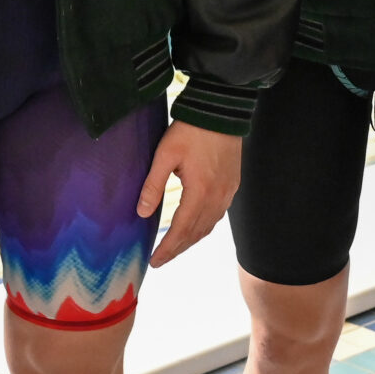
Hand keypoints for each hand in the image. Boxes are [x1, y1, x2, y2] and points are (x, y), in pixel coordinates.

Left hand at [136, 121, 241, 268]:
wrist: (221, 112)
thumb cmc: (191, 130)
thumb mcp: (166, 154)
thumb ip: (153, 184)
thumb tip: (142, 212)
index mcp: (200, 193)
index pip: (181, 231)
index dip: (167, 249)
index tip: (155, 261)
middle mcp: (217, 198)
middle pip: (196, 233)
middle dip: (178, 249)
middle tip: (161, 260)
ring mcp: (227, 193)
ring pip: (209, 226)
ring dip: (191, 240)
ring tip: (175, 247)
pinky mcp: (232, 185)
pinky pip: (218, 215)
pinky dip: (204, 227)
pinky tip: (195, 227)